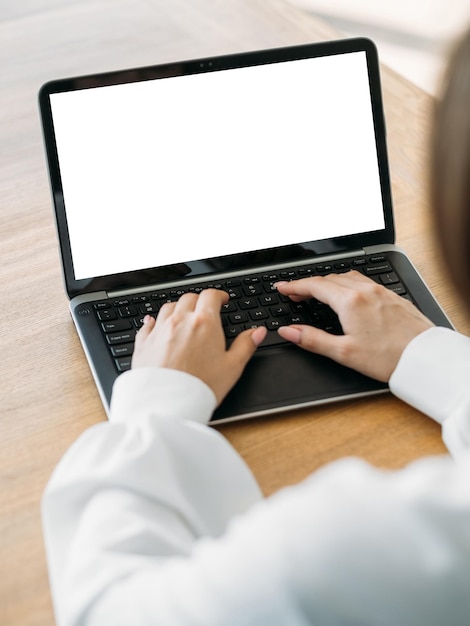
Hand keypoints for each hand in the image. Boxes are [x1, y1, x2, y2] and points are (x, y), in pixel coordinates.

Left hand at [132, 289, 266, 404]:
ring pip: (168, 307)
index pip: (211, 296)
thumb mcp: (232, 367)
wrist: (167, 404)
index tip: (222, 299)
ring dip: (178, 308)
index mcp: (204, 322)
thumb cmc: (201, 386)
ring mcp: (159, 330)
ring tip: (183, 316)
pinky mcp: (144, 343)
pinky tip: (155, 324)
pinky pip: (148, 324)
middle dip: (199, 300)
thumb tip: (257, 332)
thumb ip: (245, 345)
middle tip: (205, 309)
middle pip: (189, 298)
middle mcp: (180, 321)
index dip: (219, 295)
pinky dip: (154, 321)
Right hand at [276, 271, 433, 381]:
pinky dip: (346, 283)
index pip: (314, 286)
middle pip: (329, 279)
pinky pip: (362, 281)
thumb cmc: (389, 357)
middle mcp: (365, 290)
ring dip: (328, 282)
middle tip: (294, 293)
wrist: (425, 357)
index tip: (281, 287)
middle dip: (308, 284)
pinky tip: (346, 294)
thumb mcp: (344, 352)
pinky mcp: (391, 295)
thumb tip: (288, 331)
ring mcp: (380, 291)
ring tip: (317, 292)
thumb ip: (312, 339)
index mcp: (350, 301)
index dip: (294, 285)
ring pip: (346, 277)